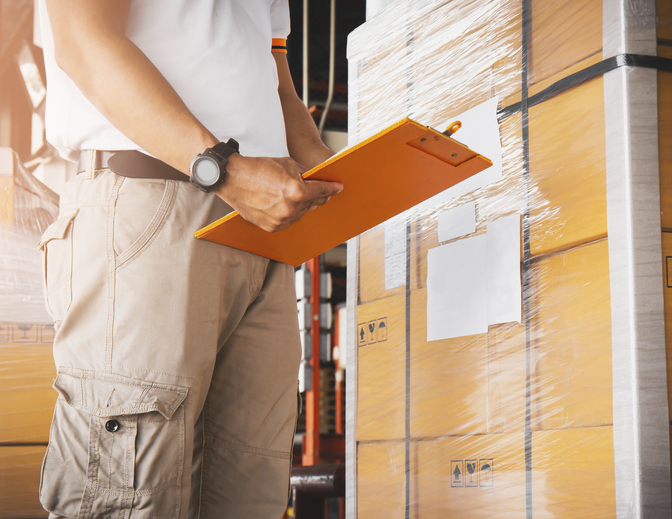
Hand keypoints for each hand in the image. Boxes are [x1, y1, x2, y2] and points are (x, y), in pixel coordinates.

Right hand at [214, 154, 342, 232]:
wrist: (233, 178)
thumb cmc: (259, 168)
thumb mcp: (288, 164)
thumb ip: (305, 175)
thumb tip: (316, 182)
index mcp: (297, 191)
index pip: (322, 191)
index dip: (332, 188)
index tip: (337, 188)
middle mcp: (291, 208)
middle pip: (313, 203)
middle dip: (316, 195)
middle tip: (316, 190)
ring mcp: (281, 220)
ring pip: (301, 213)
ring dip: (301, 205)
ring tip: (291, 194)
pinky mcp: (272, 226)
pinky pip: (288, 221)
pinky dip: (289, 212)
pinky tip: (282, 203)